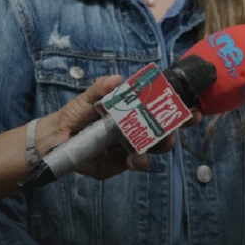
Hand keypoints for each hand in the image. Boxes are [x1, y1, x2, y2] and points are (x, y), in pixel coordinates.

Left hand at [34, 75, 199, 179]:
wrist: (51, 142)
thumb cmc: (73, 117)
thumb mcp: (86, 100)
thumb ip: (100, 90)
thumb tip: (117, 79)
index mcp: (131, 112)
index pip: (160, 109)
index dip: (179, 107)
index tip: (193, 104)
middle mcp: (135, 130)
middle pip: (165, 128)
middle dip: (179, 124)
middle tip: (187, 120)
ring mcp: (129, 148)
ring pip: (155, 147)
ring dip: (163, 143)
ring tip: (163, 140)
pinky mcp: (119, 165)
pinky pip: (136, 163)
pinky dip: (140, 160)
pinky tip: (136, 157)